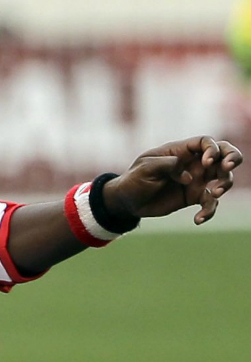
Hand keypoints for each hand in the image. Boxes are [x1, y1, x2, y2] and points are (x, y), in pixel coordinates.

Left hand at [105, 136, 241, 224]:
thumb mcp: (145, 168)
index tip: (206, 162)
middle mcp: (192, 163)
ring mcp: (196, 180)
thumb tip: (188, 176)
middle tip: (229, 166)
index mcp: (180, 151)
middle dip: (233, 157)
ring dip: (226, 183)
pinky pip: (211, 203)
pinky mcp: (194, 197)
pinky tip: (198, 219)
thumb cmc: (134, 179)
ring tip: (215, 193)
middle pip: (223, 154)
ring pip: (223, 177)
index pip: (205, 142)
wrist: (128, 201)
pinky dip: (209, 211)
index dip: (212, 149)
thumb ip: (167, 165)